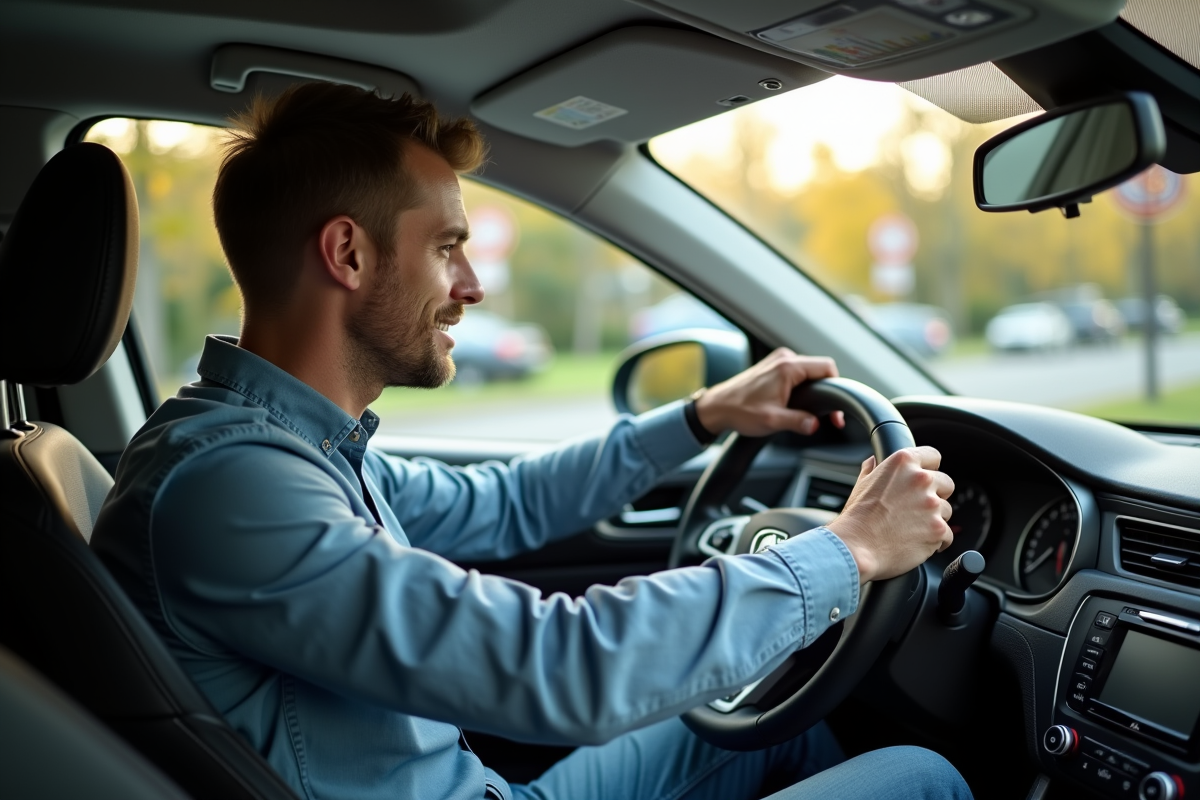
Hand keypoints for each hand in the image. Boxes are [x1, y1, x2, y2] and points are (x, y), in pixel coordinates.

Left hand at [693, 349, 844, 436]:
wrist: (717, 407)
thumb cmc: (740, 411)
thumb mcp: (772, 421)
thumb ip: (798, 422)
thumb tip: (815, 424)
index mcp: (787, 367)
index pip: (827, 367)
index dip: (836, 387)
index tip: (835, 408)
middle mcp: (784, 358)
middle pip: (819, 369)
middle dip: (827, 390)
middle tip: (828, 415)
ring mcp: (778, 360)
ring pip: (809, 371)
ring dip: (815, 388)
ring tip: (813, 409)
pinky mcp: (773, 367)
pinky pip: (797, 372)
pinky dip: (803, 385)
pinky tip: (799, 402)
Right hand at [827, 447, 954, 582]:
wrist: (856, 546)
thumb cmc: (857, 518)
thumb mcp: (861, 484)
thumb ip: (873, 469)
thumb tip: (874, 461)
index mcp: (903, 463)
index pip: (933, 456)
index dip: (929, 468)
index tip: (924, 479)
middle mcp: (921, 479)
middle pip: (946, 483)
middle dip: (936, 495)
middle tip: (917, 508)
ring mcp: (932, 504)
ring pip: (946, 510)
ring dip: (935, 519)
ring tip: (912, 529)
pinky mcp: (938, 529)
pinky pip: (947, 535)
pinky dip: (936, 540)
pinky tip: (918, 542)